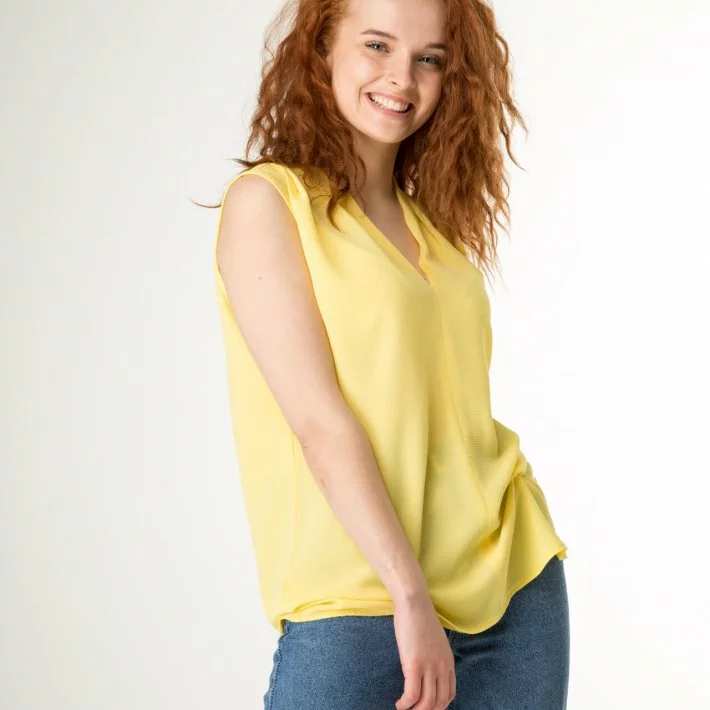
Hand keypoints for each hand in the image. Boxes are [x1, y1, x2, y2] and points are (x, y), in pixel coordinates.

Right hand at [393, 594, 455, 708]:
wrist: (414, 603)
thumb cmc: (420, 617)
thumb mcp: (436, 640)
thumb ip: (436, 656)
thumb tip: (428, 667)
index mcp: (448, 661)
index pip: (449, 694)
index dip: (438, 705)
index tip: (426, 705)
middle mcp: (442, 667)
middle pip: (439, 702)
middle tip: (414, 709)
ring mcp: (429, 667)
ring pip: (426, 703)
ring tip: (404, 708)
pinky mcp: (414, 664)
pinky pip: (412, 695)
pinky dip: (405, 704)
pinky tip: (399, 703)